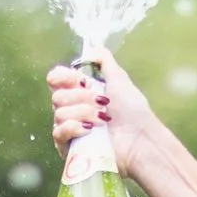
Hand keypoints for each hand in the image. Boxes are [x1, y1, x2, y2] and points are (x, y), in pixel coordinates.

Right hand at [46, 49, 163, 172]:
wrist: (140, 139)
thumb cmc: (133, 111)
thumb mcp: (119, 78)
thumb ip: (103, 59)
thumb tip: (89, 48)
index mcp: (80, 92)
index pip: (55, 79)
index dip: (63, 77)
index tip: (80, 79)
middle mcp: (73, 110)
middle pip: (57, 96)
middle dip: (81, 97)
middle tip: (103, 102)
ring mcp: (71, 130)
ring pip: (59, 114)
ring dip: (83, 112)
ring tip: (103, 119)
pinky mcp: (70, 148)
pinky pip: (58, 133)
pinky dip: (73, 128)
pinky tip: (89, 129)